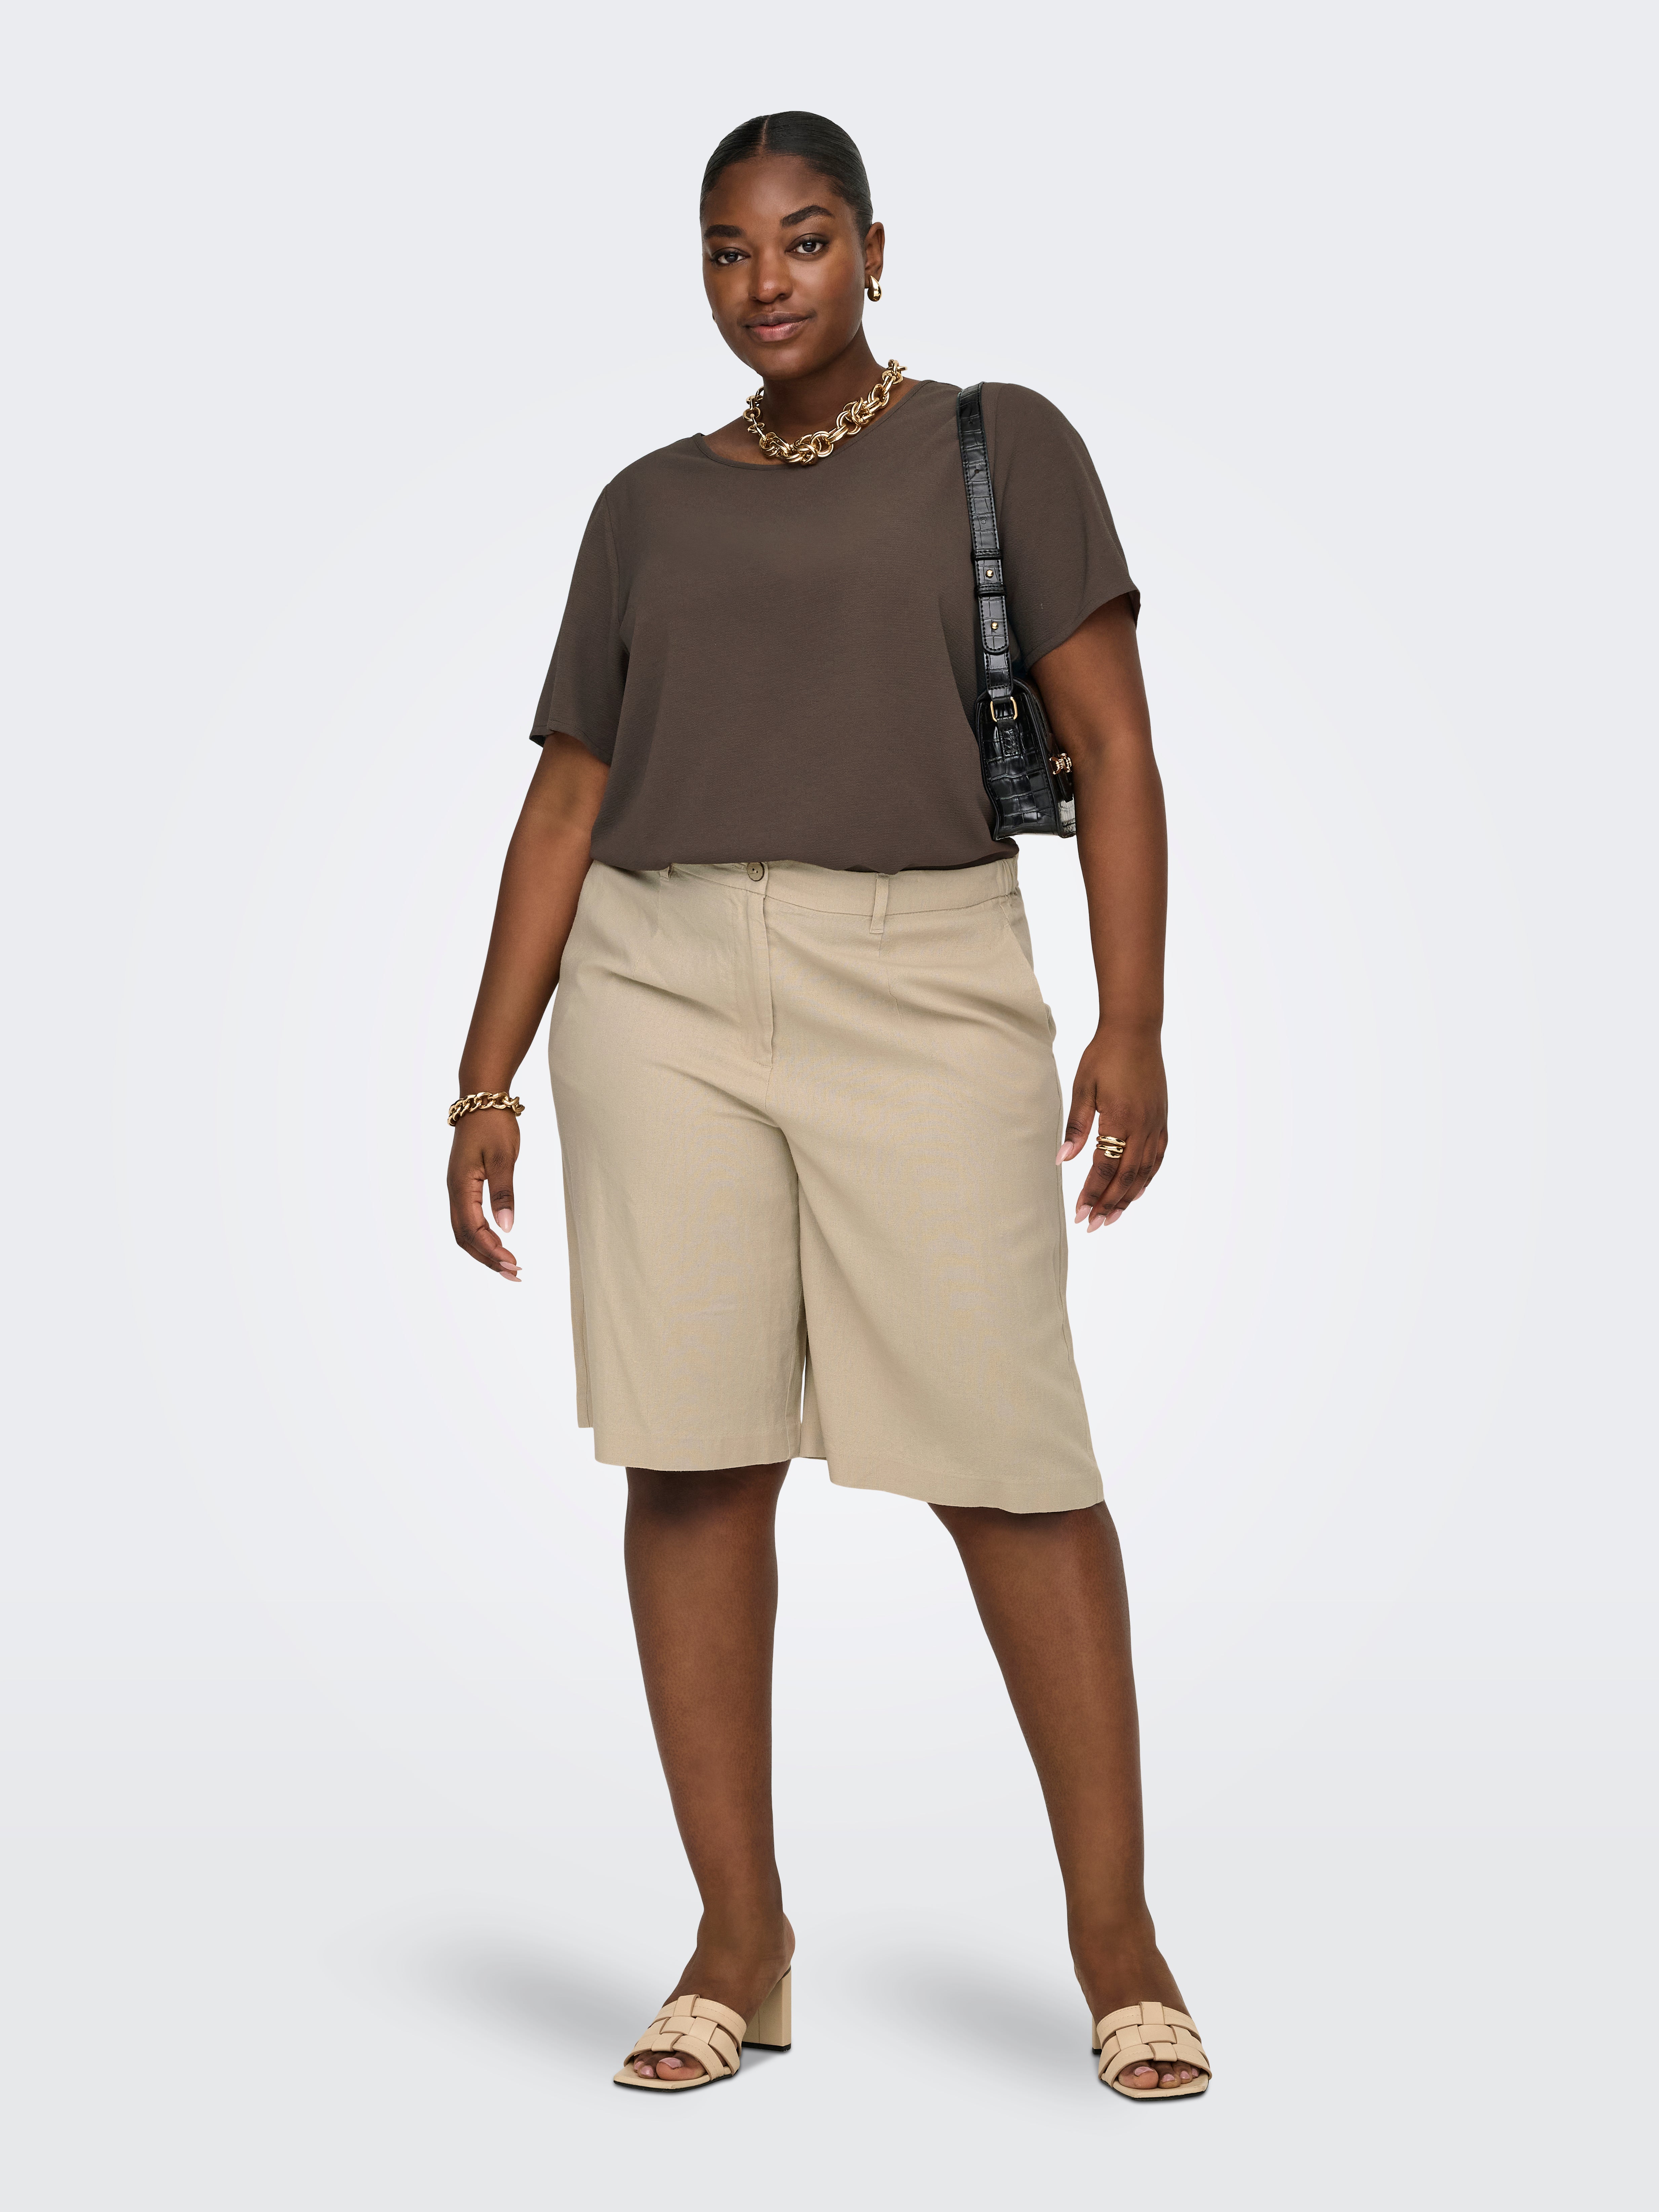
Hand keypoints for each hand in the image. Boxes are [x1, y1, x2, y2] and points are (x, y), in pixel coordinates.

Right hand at [447, 1108, 521, 1278]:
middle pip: (464, 1237)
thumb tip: (507, 1228)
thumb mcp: (503, 1158)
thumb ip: (504, 1193)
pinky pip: (467, 1220)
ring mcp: (456, 1190)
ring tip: (508, 1266)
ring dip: (484, 1251)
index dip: (491, 1250)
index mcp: (460, 1186)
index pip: (472, 1229)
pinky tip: (497, 1244)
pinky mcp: (463, 1186)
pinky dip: (481, 1237)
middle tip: (514, 1274)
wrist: (481, 1100)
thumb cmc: (494, 1125)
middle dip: (488, 1258)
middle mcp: (454, 1192)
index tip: (514, 1263)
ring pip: (464, 1231)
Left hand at [1058, 1027, 1167, 1232]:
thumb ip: (1075, 1126)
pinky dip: (1146, 1179)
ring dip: (1127, 1198)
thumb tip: (1062, 1160)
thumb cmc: (1104, 1056)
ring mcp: (1156, 1124)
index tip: (1079, 1214)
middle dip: (1108, 1204)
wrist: (1135, 1031)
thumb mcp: (1083, 1087)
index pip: (1104, 1167)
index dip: (1091, 1194)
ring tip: (1111, 1218)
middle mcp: (1142, 1126)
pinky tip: (1135, 1191)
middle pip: (1126, 1177)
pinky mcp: (1162, 1120)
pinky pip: (1157, 1158)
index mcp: (1120, 1119)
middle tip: (1092, 1225)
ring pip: (1144, 1172)